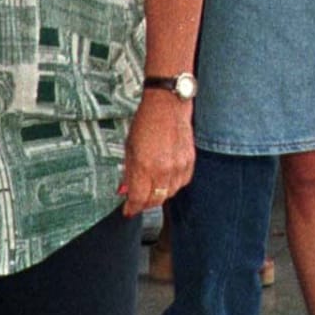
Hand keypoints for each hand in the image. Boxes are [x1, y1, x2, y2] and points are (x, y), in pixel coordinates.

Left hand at [119, 93, 194, 217]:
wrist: (168, 104)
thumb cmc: (146, 121)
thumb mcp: (129, 147)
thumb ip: (129, 172)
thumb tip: (125, 191)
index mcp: (145, 165)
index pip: (139, 199)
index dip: (132, 208)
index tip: (128, 210)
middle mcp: (164, 169)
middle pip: (155, 200)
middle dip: (145, 203)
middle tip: (138, 200)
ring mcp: (179, 166)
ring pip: (169, 194)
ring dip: (159, 194)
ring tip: (151, 186)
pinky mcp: (190, 161)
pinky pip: (182, 183)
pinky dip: (173, 184)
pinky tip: (166, 177)